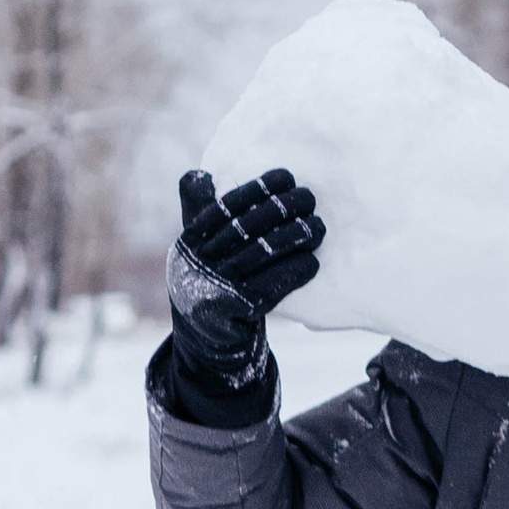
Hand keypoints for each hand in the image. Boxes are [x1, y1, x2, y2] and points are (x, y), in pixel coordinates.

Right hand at [166, 165, 324, 398]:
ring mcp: (215, 288)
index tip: (286, 175)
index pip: (225, 206)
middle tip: (311, 197)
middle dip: (282, 209)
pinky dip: (293, 274)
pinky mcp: (234, 312)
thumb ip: (198, 208)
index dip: (256, 188)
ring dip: (293, 239)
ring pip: (260, 256)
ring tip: (319, 227)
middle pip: (245, 228)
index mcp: (190, 240)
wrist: (204, 335)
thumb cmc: (208, 277)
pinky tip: (312, 262)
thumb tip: (200, 173)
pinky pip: (269, 289)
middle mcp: (198, 262)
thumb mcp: (197, 244)